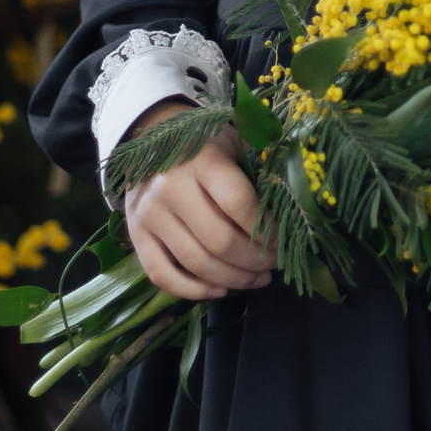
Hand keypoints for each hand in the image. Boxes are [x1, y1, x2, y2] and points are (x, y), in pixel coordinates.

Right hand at [121, 99, 274, 299]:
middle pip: (220, 241)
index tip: (284, 239)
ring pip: (195, 263)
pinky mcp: (136, 235)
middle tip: (275, 264)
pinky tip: (221, 289)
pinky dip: (193, 291)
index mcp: (203, 161)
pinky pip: (162, 274)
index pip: (239, 204)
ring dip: (233, 279)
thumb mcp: (236, 144)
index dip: (267, 230)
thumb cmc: (206, 145)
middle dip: (255, 261)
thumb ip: (259, 172)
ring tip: (258, 279)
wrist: (152, 139)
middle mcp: (171, 188)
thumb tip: (294, 211)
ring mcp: (149, 214)